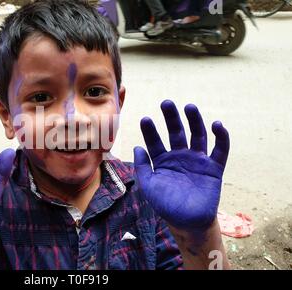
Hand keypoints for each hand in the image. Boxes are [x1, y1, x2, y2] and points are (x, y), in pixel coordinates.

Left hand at [134, 100, 229, 231]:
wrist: (187, 223)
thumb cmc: (166, 205)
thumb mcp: (149, 186)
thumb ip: (142, 167)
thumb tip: (137, 147)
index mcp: (162, 160)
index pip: (155, 141)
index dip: (151, 130)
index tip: (145, 119)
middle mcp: (180, 156)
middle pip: (176, 132)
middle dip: (172, 118)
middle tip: (166, 103)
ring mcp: (197, 160)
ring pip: (198, 135)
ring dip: (195, 121)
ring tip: (189, 107)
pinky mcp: (213, 168)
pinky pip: (220, 149)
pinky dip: (221, 137)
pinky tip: (217, 124)